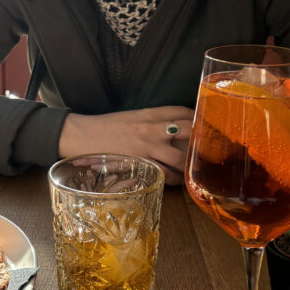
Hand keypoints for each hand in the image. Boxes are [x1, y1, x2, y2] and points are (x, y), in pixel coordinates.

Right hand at [58, 107, 194, 185]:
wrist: (83, 136)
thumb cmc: (107, 126)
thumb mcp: (132, 116)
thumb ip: (153, 119)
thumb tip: (175, 126)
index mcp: (149, 113)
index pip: (182, 110)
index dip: (197, 117)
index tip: (205, 124)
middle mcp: (152, 128)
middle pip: (188, 130)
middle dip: (201, 140)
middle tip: (206, 148)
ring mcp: (147, 147)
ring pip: (181, 158)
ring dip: (190, 166)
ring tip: (193, 169)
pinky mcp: (140, 164)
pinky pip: (166, 174)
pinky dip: (175, 179)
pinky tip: (176, 179)